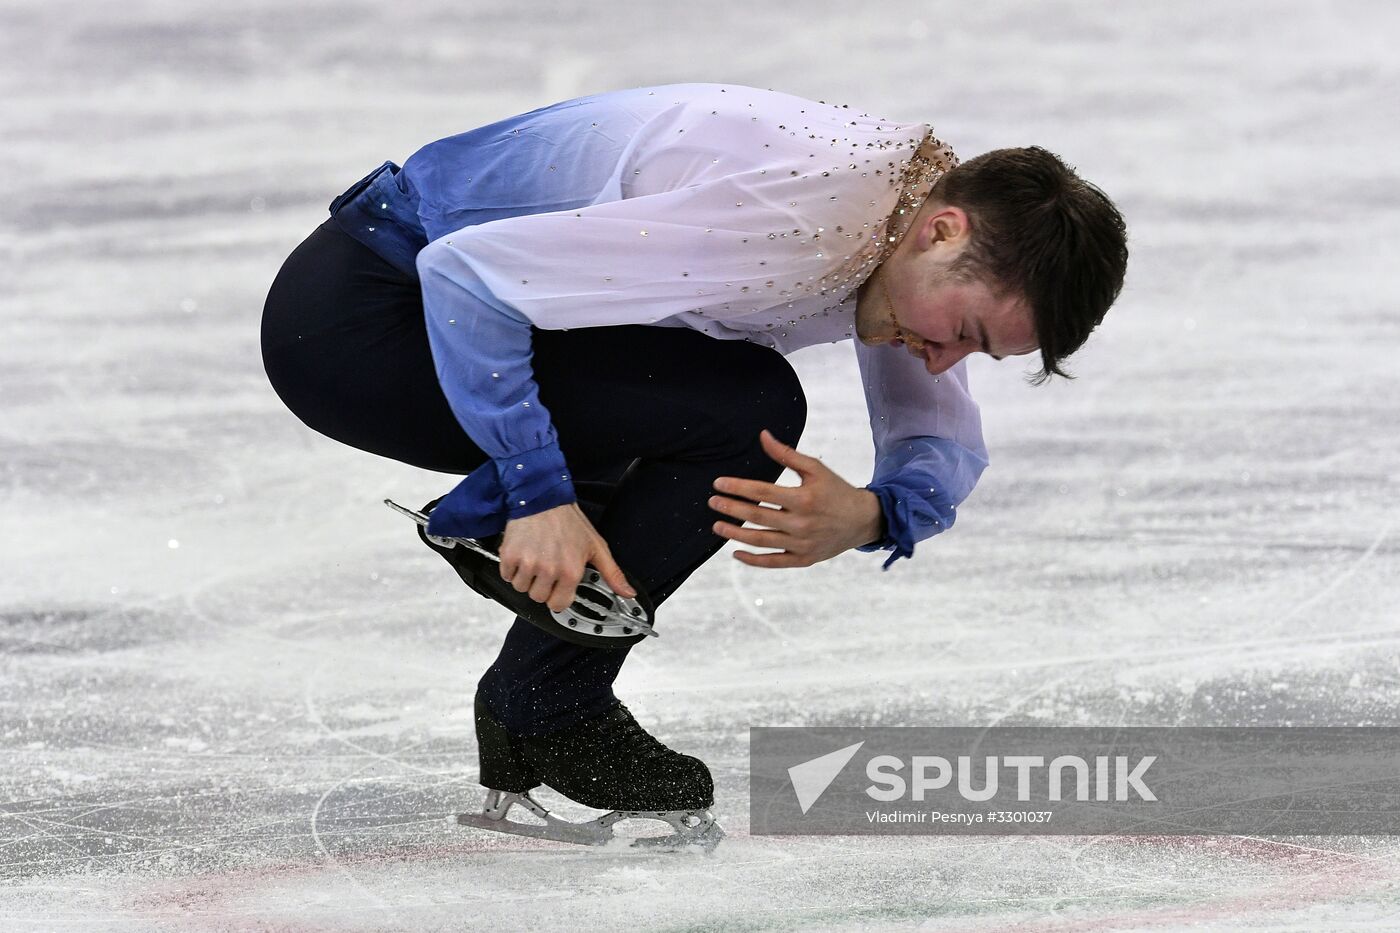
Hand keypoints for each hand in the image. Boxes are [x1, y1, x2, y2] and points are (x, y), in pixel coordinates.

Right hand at [498, 502, 635, 611]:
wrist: (543, 498)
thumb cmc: (569, 521)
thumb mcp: (596, 546)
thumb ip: (612, 573)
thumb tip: (627, 593)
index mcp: (570, 571)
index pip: (558, 605)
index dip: (558, 596)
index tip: (557, 586)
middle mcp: (548, 570)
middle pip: (538, 598)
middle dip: (541, 585)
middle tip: (546, 566)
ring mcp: (528, 564)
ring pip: (521, 588)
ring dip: (526, 577)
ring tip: (535, 557)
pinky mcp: (510, 556)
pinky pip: (506, 575)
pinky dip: (512, 567)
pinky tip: (523, 553)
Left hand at [708, 429, 883, 567]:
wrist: (863, 520)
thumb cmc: (836, 490)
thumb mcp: (815, 468)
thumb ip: (786, 454)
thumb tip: (763, 435)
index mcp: (804, 498)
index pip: (762, 492)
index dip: (738, 487)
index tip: (718, 484)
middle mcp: (802, 523)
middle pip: (758, 517)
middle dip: (731, 509)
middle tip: (712, 503)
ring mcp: (802, 544)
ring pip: (762, 541)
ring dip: (736, 534)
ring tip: (717, 526)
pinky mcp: (804, 559)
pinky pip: (774, 562)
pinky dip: (753, 560)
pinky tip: (735, 552)